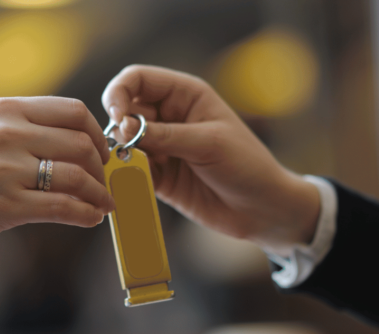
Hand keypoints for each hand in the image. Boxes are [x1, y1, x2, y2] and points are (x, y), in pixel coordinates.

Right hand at [0, 97, 115, 269]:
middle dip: (101, 167)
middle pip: (81, 144)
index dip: (97, 134)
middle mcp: (7, 134)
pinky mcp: (6, 206)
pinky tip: (91, 218)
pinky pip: (63, 208)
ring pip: (77, 176)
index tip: (102, 152)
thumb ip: (26, 128)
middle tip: (103, 182)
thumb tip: (80, 141)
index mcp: (6, 110)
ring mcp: (7, 170)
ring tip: (102, 204)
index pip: (73, 111)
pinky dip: (86, 214)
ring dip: (98, 193)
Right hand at [102, 65, 319, 249]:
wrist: (262, 209)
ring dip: (121, 153)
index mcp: (185, 95)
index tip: (117, 116)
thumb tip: (122, 128)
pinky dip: (127, 176)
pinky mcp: (159, 177)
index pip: (137, 79)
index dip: (120, 92)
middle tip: (126, 146)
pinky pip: (131, 171)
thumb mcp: (208, 144)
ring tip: (134, 168)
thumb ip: (165, 135)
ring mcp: (162, 147)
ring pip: (124, 142)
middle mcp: (169, 117)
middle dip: (119, 127)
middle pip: (125, 110)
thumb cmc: (246, 166)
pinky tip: (134, 183)